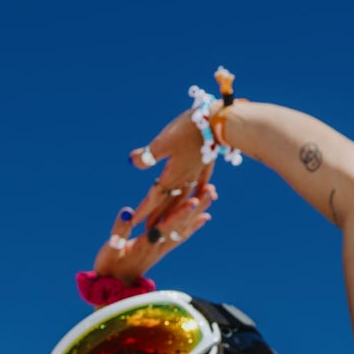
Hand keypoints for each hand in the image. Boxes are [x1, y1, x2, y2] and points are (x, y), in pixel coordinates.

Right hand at [92, 181, 217, 280]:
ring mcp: (162, 248)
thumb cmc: (109, 267)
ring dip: (198, 212)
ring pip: (184, 228)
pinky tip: (203, 217)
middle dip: (196, 208)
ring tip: (211, 196)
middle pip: (181, 225)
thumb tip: (127, 211)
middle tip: (210, 191)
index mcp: (146, 244)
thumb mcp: (109, 249)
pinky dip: (193, 225)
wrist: (114, 287)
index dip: (179, 214)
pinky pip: (181, 236)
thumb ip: (118, 231)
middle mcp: (159, 246)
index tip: (193, 201)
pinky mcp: (162, 249)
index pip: (166, 227)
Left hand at [130, 102, 217, 216]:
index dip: (143, 210)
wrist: (219, 121)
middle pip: (170, 202)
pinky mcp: (207, 164)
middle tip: (148, 231)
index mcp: (172, 176)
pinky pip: (203, 183)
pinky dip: (201, 191)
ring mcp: (198, 172)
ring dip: (177, 210)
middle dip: (159, 216)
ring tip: (172, 220)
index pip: (154, 198)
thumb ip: (148, 155)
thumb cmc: (189, 129)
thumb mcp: (163, 141)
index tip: (133, 223)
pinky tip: (207, 194)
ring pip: (185, 197)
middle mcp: (186, 179)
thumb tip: (133, 161)